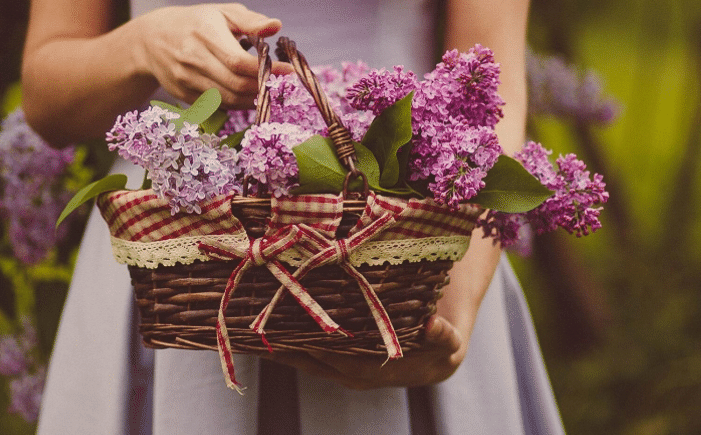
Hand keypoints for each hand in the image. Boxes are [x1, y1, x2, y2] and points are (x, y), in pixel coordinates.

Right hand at [132, 3, 292, 108]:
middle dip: (262, 87)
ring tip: (266, 89)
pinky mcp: (183, 95)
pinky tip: (248, 95)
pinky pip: (218, 105)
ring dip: (252, 98)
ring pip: (228, 99)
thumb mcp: (222, 13)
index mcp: (205, 34)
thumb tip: (276, 26)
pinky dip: (237, 103)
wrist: (151, 40)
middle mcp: (193, 58)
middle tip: (278, 83)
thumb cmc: (196, 22)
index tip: (287, 70)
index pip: (239, 61)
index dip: (266, 70)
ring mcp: (186, 79)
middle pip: (235, 84)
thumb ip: (250, 20)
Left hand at [264, 315, 466, 389]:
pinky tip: (268, 327)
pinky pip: (308, 352)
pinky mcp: (338, 359)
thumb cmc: (444, 344)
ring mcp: (344, 368)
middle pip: (312, 361)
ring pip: (306, 358)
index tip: (288, 333)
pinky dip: (288, 342)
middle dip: (284, 346)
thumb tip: (434, 326)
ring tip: (250, 328)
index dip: (314, 348)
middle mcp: (354, 374)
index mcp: (375, 372)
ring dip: (280, 346)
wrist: (440, 350)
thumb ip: (444, 336)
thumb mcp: (450, 342)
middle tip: (255, 327)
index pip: (338, 359)